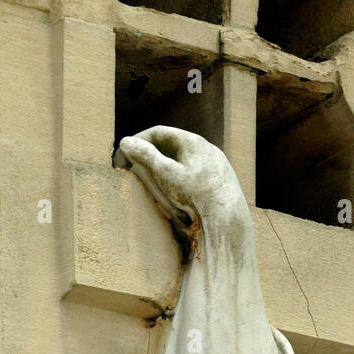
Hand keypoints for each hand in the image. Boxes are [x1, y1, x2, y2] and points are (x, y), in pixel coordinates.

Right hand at [117, 126, 250, 245]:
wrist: (229, 221)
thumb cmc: (198, 196)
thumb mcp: (167, 175)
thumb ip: (146, 157)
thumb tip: (125, 142)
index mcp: (193, 141)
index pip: (158, 132)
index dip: (138, 141)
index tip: (124, 154)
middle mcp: (206, 148)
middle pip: (170, 145)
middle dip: (149, 154)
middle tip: (132, 166)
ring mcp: (214, 163)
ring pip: (181, 159)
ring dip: (163, 166)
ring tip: (150, 180)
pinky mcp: (219, 179)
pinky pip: (193, 173)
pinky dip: (178, 178)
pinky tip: (174, 192)